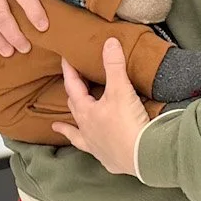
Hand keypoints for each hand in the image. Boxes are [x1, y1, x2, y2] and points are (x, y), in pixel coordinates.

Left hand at [53, 39, 149, 175]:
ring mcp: (95, 145)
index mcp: (86, 111)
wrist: (142, 156)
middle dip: (72, 95)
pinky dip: (90, 147)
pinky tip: (93, 149)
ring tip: (57, 126)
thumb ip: (114, 65)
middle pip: (75, 107)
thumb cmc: (127, 124)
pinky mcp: (107, 157)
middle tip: (71, 85)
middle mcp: (86, 129)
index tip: (64, 59)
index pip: (73, 86)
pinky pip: (93, 150)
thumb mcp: (121, 90)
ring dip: (69, 127)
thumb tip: (109, 42)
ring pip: (77, 133)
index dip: (69, 71)